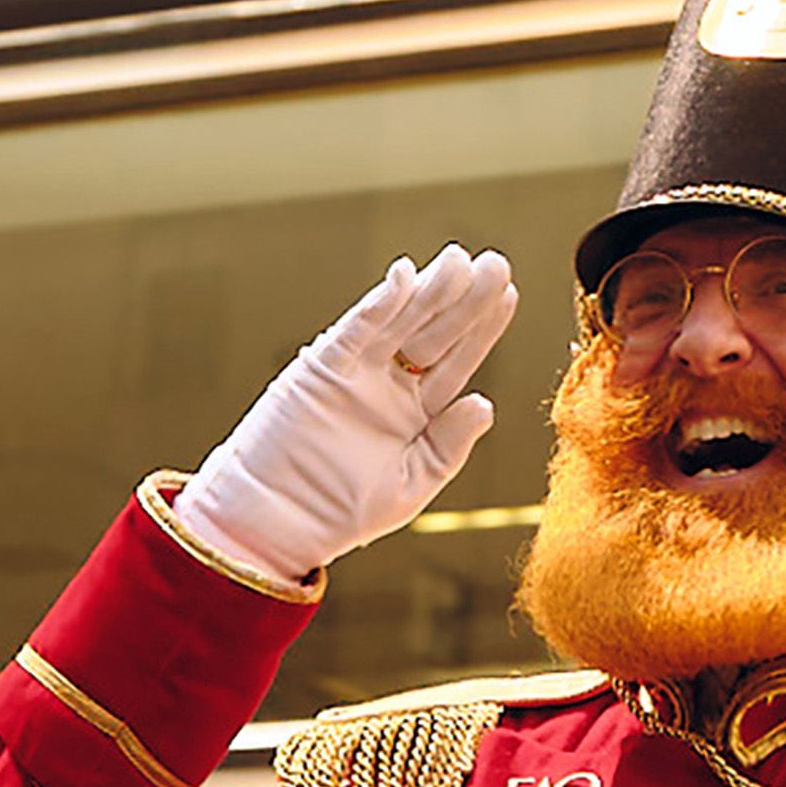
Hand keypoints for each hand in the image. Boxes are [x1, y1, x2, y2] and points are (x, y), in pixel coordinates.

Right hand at [171, 249, 519, 585]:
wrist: (276, 524)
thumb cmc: (340, 513)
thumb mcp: (409, 486)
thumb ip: (448, 446)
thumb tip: (484, 404)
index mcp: (415, 414)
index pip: (456, 362)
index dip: (481, 330)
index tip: (509, 296)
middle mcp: (388, 386)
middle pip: (434, 333)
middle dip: (464, 300)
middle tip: (495, 264)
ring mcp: (356, 373)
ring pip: (400, 322)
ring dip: (429, 291)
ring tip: (458, 261)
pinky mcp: (322, 368)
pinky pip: (355, 330)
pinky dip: (378, 304)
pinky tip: (404, 278)